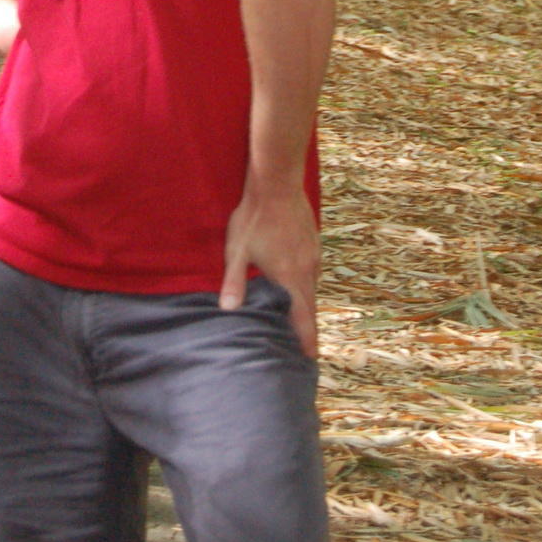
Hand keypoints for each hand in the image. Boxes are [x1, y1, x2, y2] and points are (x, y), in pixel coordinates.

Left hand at [218, 184, 320, 356]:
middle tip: (307, 348)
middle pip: (311, 306)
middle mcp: (306, 269)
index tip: (310, 358)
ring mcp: (313, 255)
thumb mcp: (237, 250)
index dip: (307, 339)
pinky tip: (298, 284)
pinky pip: (313, 271)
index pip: (302, 316)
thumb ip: (234, 281)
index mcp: (289, 277)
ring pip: (313, 288)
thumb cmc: (254, 217)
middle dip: (309, 328)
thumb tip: (228, 310)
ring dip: (308, 306)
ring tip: (301, 320)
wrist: (277, 183)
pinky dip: (308, 285)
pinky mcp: (314, 242)